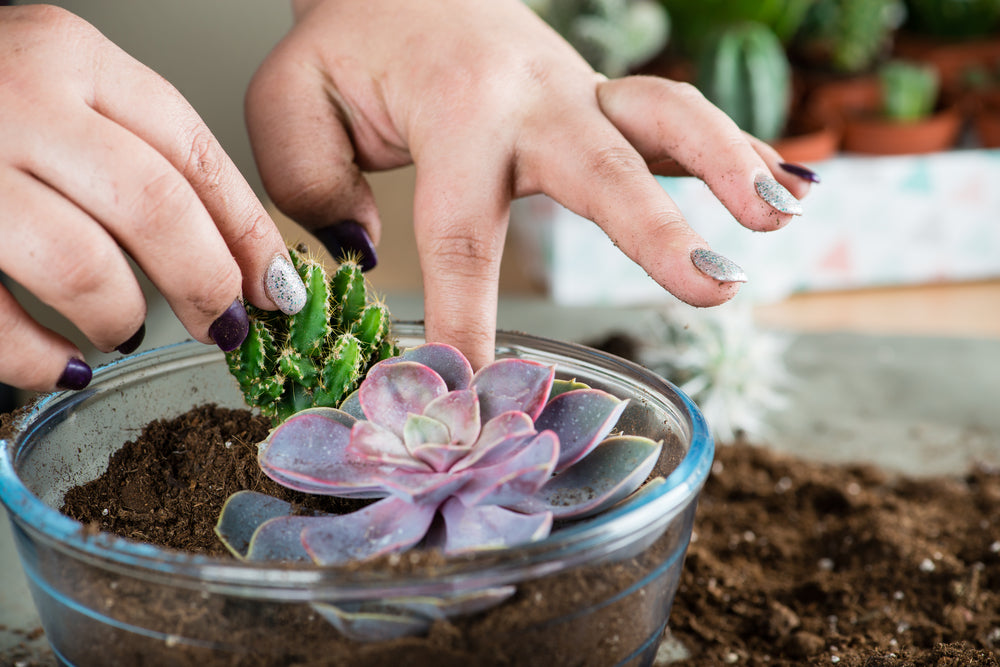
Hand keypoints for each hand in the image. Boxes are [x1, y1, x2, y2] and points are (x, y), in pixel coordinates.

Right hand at [0, 6, 304, 391]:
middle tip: (223, 324)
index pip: (194, 152)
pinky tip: (61, 365)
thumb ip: (133, 144)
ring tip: (124, 330)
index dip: (249, 231)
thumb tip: (235, 250)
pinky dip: (37, 358)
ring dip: (121, 316)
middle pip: (155, 208)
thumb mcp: (58, 82)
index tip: (278, 286)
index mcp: (70, 56)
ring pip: (82, 266)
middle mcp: (18, 99)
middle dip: (206, 281)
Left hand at [247, 0, 813, 368]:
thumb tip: (365, 250)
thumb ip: (314, 180)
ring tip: (776, 222)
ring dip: (726, 169)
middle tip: (710, 288)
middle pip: (603, 170)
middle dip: (656, 234)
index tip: (472, 396)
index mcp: (456, 109)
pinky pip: (674, 120)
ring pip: (665, 121)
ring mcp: (578, 93)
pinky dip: (736, 151)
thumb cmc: (350, 44)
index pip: (461, 236)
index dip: (466, 323)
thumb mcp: (292, 99)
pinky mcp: (601, 98)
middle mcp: (533, 99)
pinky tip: (786, 188)